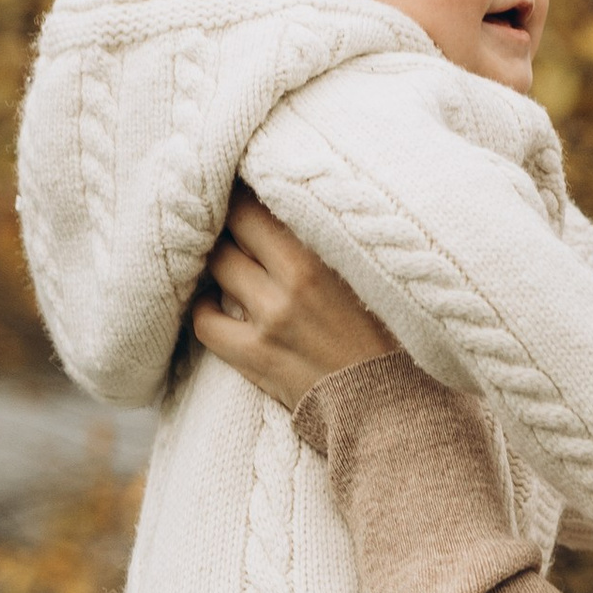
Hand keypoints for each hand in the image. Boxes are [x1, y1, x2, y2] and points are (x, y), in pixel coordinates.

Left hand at [191, 187, 397, 412]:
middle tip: (230, 220)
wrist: (389, 403)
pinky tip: (213, 303)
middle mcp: (290, 285)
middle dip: (227, 221)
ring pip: (217, 268)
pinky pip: (205, 323)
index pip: (257, 207)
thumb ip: (329, 242)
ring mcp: (268, 322)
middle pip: (232, 230)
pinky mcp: (254, 357)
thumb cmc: (388, 335)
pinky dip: (203, 309)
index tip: (243, 189)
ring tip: (225, 257)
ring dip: (217, 260)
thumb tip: (297, 205)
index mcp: (319, 259)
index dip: (244, 194)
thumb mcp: (366, 275)